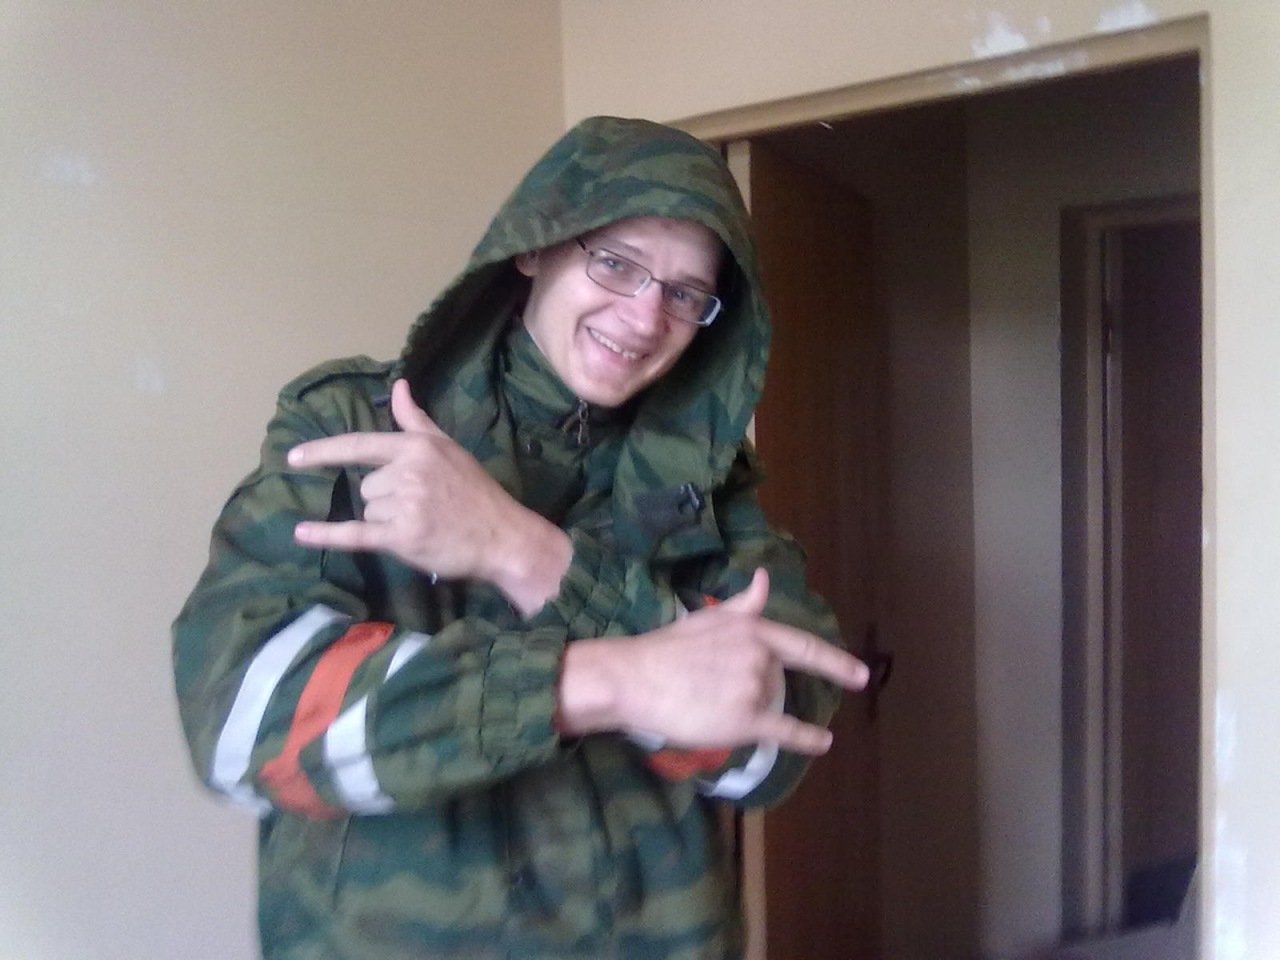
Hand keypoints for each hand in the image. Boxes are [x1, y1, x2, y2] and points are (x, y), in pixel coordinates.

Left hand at [288, 379, 570, 613]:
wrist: (504, 537)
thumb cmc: (476, 492)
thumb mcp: (448, 448)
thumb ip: (416, 419)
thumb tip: (398, 386)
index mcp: (417, 447)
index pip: (359, 444)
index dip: (323, 451)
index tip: (293, 457)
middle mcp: (408, 472)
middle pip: (367, 485)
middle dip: (387, 498)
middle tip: (425, 507)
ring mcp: (404, 504)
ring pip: (368, 510)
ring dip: (387, 521)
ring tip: (424, 523)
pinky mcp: (402, 537)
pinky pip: (355, 534)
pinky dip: (327, 535)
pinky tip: (302, 534)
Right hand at [558, 568, 868, 754]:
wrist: (634, 678)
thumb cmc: (666, 648)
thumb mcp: (708, 618)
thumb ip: (743, 604)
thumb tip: (766, 578)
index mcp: (753, 630)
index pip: (803, 648)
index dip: (835, 662)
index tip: (861, 676)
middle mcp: (761, 657)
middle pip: (776, 680)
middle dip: (753, 686)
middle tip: (712, 687)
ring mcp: (755, 689)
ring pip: (768, 704)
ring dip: (746, 707)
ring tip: (707, 702)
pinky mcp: (746, 720)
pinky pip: (784, 731)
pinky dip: (807, 738)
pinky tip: (823, 742)